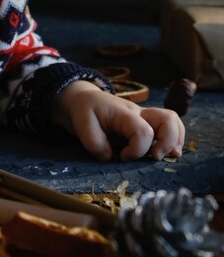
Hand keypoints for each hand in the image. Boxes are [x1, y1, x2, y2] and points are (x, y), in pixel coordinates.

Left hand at [52, 81, 184, 161]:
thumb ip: (95, 144)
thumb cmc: (84, 111)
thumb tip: (110, 157)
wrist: (84, 99)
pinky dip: (174, 139)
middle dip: (168, 142)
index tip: (122, 157)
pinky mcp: (146, 123)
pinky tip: (168, 152)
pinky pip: (169, 126)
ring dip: (175, 140)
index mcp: (123, 113)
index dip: (137, 150)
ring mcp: (145, 116)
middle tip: (155, 157)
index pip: (143, 132)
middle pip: (168, 119)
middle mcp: (139, 113)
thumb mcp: (81, 125)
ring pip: (173, 121)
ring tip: (169, 156)